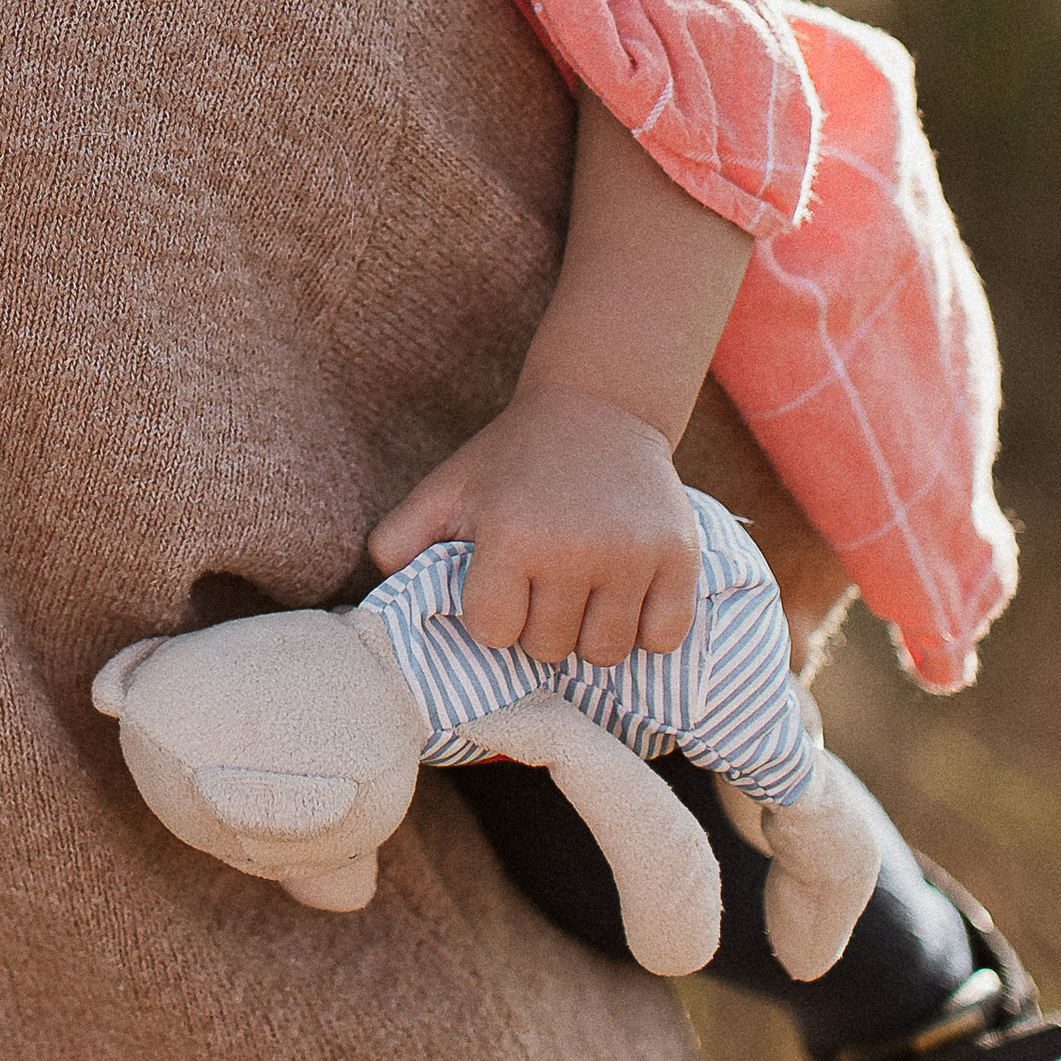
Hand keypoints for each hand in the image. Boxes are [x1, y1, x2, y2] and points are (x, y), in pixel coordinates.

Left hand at [366, 384, 701, 665]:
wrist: (598, 407)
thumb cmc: (513, 458)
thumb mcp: (448, 486)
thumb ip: (401, 538)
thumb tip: (381, 596)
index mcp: (511, 534)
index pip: (494, 633)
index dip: (493, 614)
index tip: (500, 580)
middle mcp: (574, 548)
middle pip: (549, 648)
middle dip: (539, 625)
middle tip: (543, 580)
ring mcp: (632, 554)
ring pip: (605, 653)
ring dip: (589, 632)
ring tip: (582, 588)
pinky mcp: (679, 556)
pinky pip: (662, 638)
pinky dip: (645, 629)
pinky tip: (626, 593)